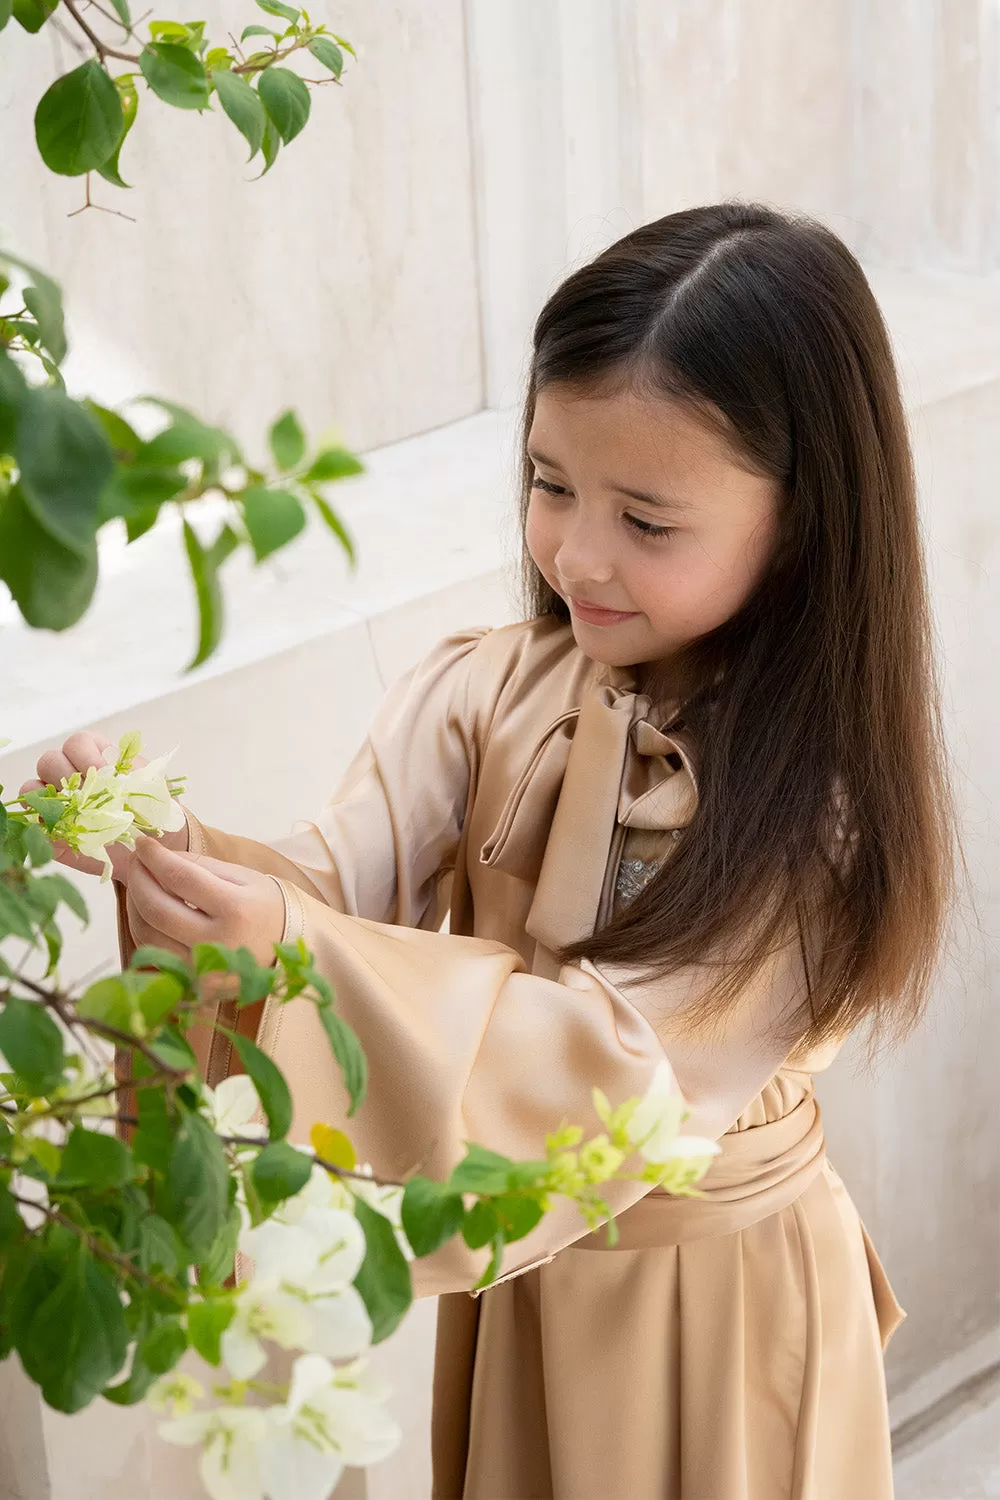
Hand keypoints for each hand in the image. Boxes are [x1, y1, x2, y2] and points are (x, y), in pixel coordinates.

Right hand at [18, 731, 188, 880]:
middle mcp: (72, 773)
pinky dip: (39, 822)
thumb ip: (133, 779)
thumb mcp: (151, 792)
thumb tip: (111, 777)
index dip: (86, 755)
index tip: (104, 774)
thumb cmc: (152, 812)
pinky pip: (31, 818)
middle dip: (66, 777)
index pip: (77, 743)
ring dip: (49, 800)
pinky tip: (61, 830)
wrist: (151, 846)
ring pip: (33, 787)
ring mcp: (58, 799)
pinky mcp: (50, 826)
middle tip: (87, 797)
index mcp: (97, 756)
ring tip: (74, 814)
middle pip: (50, 761)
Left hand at [126, 834, 284, 964]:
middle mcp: (217, 944)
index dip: (154, 858)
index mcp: (236, 910)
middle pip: (156, 910)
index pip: (180, 878)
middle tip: (136, 861)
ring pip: (146, 935)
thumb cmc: (266, 907)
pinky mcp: (192, 984)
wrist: (290, 950)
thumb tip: (158, 856)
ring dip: (135, 905)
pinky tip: (150, 910)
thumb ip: (199, 866)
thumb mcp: (242, 877)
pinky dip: (145, 928)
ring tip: (141, 884)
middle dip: (138, 880)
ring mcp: (203, 970)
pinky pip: (154, 954)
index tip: (142, 843)